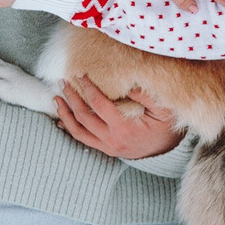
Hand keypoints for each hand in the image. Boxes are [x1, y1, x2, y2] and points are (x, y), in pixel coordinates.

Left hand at [55, 76, 183, 159]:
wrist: (168, 149)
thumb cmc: (165, 126)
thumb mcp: (162, 108)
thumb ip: (144, 94)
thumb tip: (125, 81)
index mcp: (124, 128)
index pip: (99, 105)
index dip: (88, 88)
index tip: (80, 74)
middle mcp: (112, 140)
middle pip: (84, 118)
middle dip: (71, 99)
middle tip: (62, 82)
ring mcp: (108, 147)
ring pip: (79, 132)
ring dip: (65, 115)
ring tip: (56, 99)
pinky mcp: (106, 149)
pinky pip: (84, 140)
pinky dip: (71, 129)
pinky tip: (62, 120)